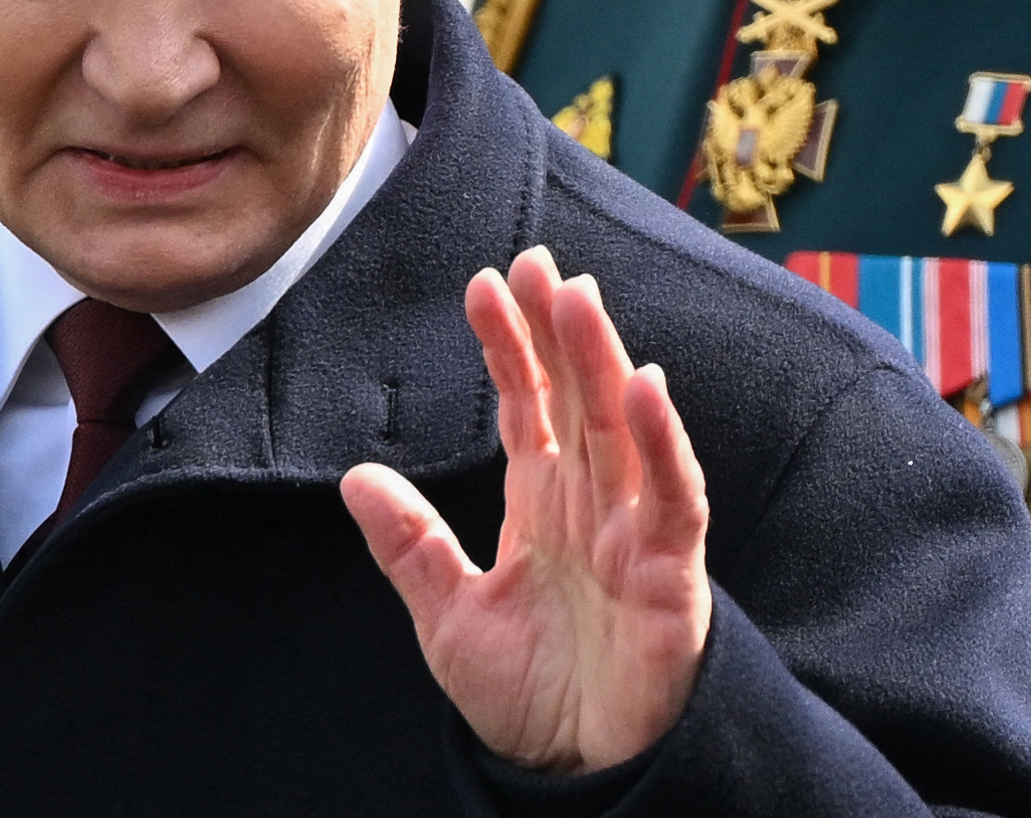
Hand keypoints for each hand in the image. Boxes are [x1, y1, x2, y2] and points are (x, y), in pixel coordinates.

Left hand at [340, 246, 710, 774]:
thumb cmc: (530, 700)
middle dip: (559, 330)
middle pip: (577, 398)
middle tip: (538, 263)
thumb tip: (357, 476)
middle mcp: (593, 506)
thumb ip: (410, 546)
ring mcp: (636, 535)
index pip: (527, 406)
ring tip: (578, 299)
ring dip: (603, 362)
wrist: (579, 777)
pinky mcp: (673, 575)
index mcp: (543, 505)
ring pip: (623, 431)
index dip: (509, 346)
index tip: (484, 284)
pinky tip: (644, 389)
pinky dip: (663, 445)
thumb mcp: (448, 618)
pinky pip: (673, 498)